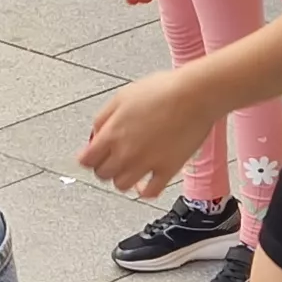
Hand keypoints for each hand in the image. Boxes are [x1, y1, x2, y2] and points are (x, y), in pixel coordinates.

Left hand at [77, 72, 218, 200]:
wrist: (194, 95)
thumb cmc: (163, 90)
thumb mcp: (122, 96)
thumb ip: (104, 118)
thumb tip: (95, 134)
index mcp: (112, 133)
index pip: (87, 160)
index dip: (87, 158)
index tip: (90, 157)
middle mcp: (126, 152)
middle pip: (103, 174)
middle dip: (104, 167)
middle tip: (110, 161)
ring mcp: (146, 164)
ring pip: (122, 186)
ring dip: (122, 179)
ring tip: (128, 170)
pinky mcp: (167, 170)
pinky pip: (151, 192)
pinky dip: (145, 191)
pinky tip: (145, 184)